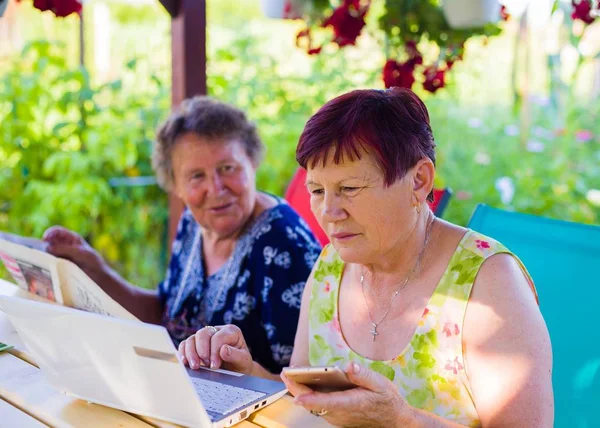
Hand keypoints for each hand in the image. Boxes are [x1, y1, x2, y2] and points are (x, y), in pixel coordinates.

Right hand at [43, 226, 106, 275]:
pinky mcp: (57, 267)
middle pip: (48, 243)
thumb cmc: (93, 262)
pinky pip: (48, 265)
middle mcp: (63, 246)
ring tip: (38, 262)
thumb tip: (48, 247)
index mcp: (70, 238)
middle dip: (41, 246)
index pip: (57, 232)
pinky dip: (44, 266)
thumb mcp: (81, 253)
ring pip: (46, 255)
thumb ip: (66, 249)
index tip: (45, 239)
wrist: (98, 277)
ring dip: (41, 258)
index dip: (50, 233)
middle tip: (37, 253)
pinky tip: (42, 270)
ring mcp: (59, 257)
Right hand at [178, 324, 254, 374]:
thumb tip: (224, 350)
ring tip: (195, 367)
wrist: (237, 371)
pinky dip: (183, 353)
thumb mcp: (243, 361)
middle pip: (203, 334)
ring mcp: (205, 337)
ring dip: (191, 353)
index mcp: (231, 331)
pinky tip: (185, 363)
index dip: (214, 351)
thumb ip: (236, 355)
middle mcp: (216, 330)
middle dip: (202, 351)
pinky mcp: (195, 344)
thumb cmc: (241, 364)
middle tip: (205, 366)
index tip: (214, 366)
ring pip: (192, 338)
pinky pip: (185, 345)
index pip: (218, 337)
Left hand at [281, 362, 414, 426]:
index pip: (327, 403)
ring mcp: (337, 416)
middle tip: (285, 373)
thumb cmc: (387, 400)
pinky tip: (302, 381)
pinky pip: (318, 406)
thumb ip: (364, 375)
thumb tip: (349, 366)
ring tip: (289, 374)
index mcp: (351, 403)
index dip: (311, 400)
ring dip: (300, 391)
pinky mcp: (336, 415)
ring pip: (313, 406)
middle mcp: (341, 413)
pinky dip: (308, 394)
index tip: (297, 396)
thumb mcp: (381, 384)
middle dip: (298, 388)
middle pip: (314, 403)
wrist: (393, 420)